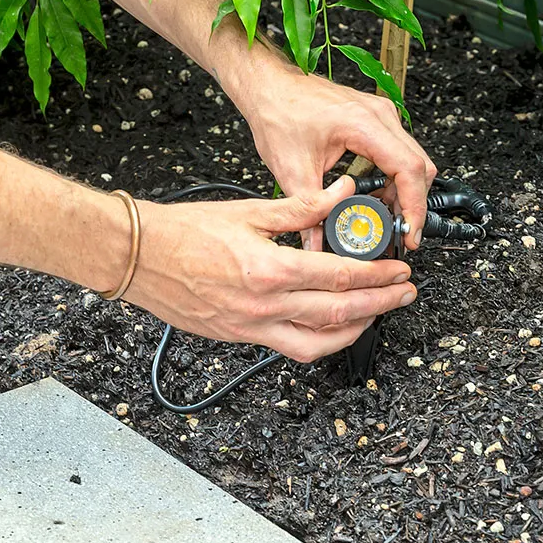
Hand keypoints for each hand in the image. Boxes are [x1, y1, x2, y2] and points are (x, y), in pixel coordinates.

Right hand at [128, 176, 416, 360]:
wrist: (137, 256)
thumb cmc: (184, 231)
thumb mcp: (249, 210)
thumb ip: (303, 206)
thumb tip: (342, 193)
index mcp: (269, 268)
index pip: (339, 276)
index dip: (377, 275)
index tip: (398, 270)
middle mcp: (263, 304)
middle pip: (339, 312)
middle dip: (380, 304)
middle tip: (404, 294)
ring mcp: (251, 326)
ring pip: (319, 343)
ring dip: (355, 330)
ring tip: (376, 314)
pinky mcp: (239, 337)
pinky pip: (291, 349)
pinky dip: (321, 342)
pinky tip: (334, 327)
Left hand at [240, 64, 437, 248]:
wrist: (269, 86)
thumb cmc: (278, 111)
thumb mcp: (292, 170)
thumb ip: (309, 212)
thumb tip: (317, 244)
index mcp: (364, 125)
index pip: (409, 169)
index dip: (414, 206)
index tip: (409, 232)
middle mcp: (379, 115)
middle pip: (420, 166)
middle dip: (414, 204)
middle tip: (400, 232)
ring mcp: (380, 114)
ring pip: (413, 159)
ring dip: (405, 191)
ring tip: (387, 218)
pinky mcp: (375, 119)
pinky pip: (400, 151)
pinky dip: (396, 178)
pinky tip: (379, 196)